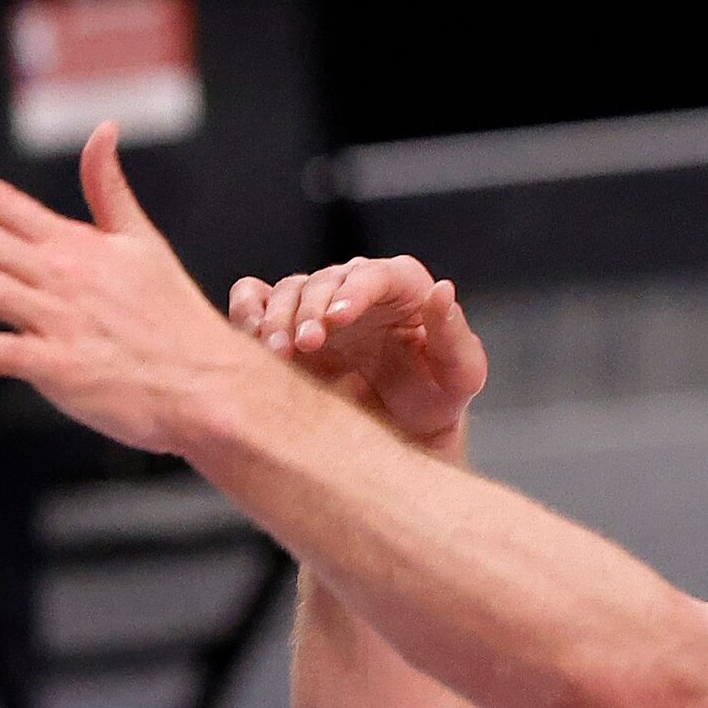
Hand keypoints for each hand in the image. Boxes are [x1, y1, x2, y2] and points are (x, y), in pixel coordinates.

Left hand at [0, 124, 261, 454]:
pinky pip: (8, 355)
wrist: (211, 381)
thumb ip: (110, 188)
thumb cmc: (177, 318)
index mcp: (78, 246)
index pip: (4, 204)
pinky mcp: (63, 369)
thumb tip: (102, 131)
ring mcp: (61, 323)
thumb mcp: (144, 241)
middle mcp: (63, 278)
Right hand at [230, 254, 487, 452]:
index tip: (337, 318)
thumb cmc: (437, 398)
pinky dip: (246, 311)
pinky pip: (255, 298)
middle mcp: (357, 287)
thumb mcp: (461, 374)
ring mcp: (318, 303)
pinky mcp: (287, 322)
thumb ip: (454, 334)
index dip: (354, 291)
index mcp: (403, 287)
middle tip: (305, 346)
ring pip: (286, 290)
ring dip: (276, 318)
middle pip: (323, 280)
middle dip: (310, 310)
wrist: (404, 432)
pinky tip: (253, 338)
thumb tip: (443, 289)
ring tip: (278, 353)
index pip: (375, 274)